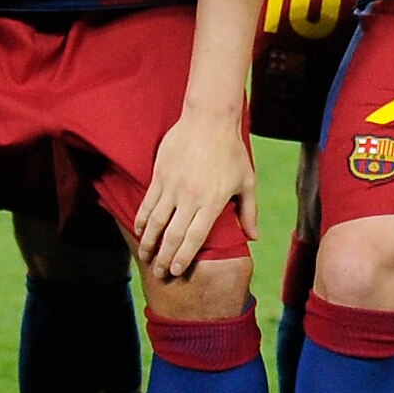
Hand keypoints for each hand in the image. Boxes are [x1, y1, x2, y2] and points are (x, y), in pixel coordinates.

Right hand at [137, 94, 259, 280]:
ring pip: (157, 221)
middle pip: (173, 235)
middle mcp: (191, 197)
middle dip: (165, 257)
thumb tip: (254, 237)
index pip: (195, 237)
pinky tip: (139, 230)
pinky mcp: (160, 174)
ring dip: (150, 242)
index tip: (177, 271)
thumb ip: (248, 211)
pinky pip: (148, 202)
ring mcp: (173, 186)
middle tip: (160, 273)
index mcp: (213, 202)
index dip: (184, 257)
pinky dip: (142, 219)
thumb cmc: (232, 150)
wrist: (210, 118)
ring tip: (146, 257)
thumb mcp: (247, 181)